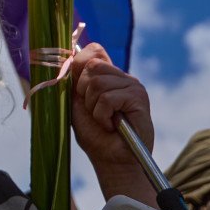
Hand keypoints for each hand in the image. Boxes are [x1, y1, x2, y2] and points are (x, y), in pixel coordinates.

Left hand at [67, 44, 154, 192]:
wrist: (110, 159)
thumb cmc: (93, 132)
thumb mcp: (77, 100)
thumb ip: (75, 77)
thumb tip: (69, 54)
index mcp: (108, 75)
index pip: (94, 50)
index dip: (79, 65)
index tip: (79, 91)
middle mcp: (122, 76)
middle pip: (91, 65)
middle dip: (84, 92)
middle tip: (94, 111)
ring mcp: (133, 86)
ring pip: (97, 82)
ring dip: (93, 107)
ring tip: (104, 120)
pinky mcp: (139, 98)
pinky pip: (108, 98)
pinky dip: (102, 115)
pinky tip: (112, 125)